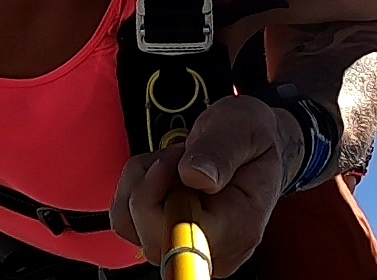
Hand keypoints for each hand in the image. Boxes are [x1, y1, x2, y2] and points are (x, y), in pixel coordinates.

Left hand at [110, 95, 298, 275]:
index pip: (183, 241)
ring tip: (175, 161)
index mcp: (239, 227)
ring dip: (141, 182)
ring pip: (130, 225)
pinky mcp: (164, 236)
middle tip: (181, 155)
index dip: (161, 206)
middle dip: (151, 181)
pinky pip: (126, 218)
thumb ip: (220, 149)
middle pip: (151, 235)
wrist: (247, 143)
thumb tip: (195, 175)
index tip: (174, 166)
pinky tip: (163, 171)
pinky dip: (136, 186)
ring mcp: (187, 245)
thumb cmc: (249, 137)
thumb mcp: (241, 128)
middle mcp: (214, 248)